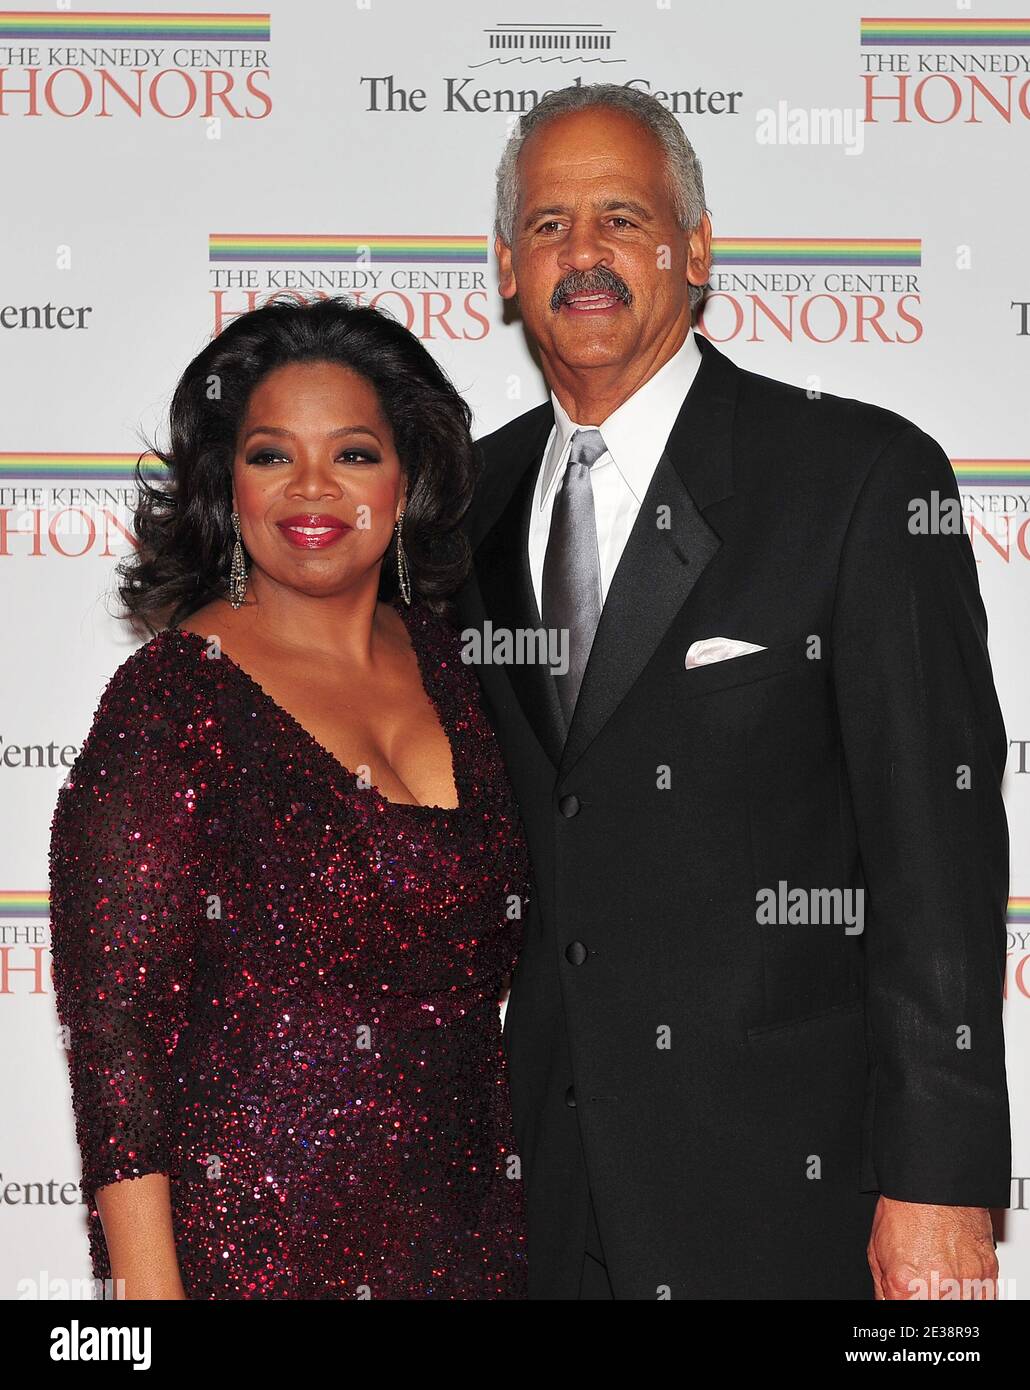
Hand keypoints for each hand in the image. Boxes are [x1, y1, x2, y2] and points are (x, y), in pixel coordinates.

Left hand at [867, 1195, 997, 1298]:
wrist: (933, 1182)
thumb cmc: (904, 1209)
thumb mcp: (876, 1249)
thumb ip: (883, 1288)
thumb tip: (888, 1303)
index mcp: (904, 1285)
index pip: (904, 1315)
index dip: (903, 1303)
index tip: (904, 1297)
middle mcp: (937, 1288)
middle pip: (932, 1311)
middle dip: (923, 1298)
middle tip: (921, 1283)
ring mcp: (965, 1282)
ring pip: (959, 1307)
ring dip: (948, 1296)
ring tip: (939, 1277)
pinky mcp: (986, 1273)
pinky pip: (982, 1298)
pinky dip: (970, 1293)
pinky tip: (958, 1279)